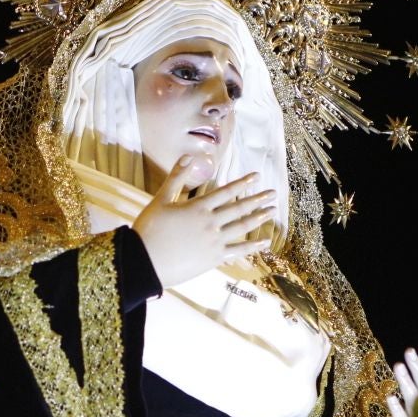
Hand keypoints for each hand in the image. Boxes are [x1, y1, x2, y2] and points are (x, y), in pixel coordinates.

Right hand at [131, 156, 275, 287]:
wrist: (144, 261)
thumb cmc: (149, 229)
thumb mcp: (161, 199)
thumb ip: (176, 177)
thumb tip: (188, 155)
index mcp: (198, 207)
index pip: (226, 191)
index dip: (243, 183)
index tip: (257, 176)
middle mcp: (210, 222)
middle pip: (239, 208)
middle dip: (257, 199)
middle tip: (273, 193)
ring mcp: (214, 241)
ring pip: (242, 227)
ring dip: (258, 218)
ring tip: (272, 211)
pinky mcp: (214, 258)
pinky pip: (238, 251)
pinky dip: (252, 247)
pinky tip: (264, 242)